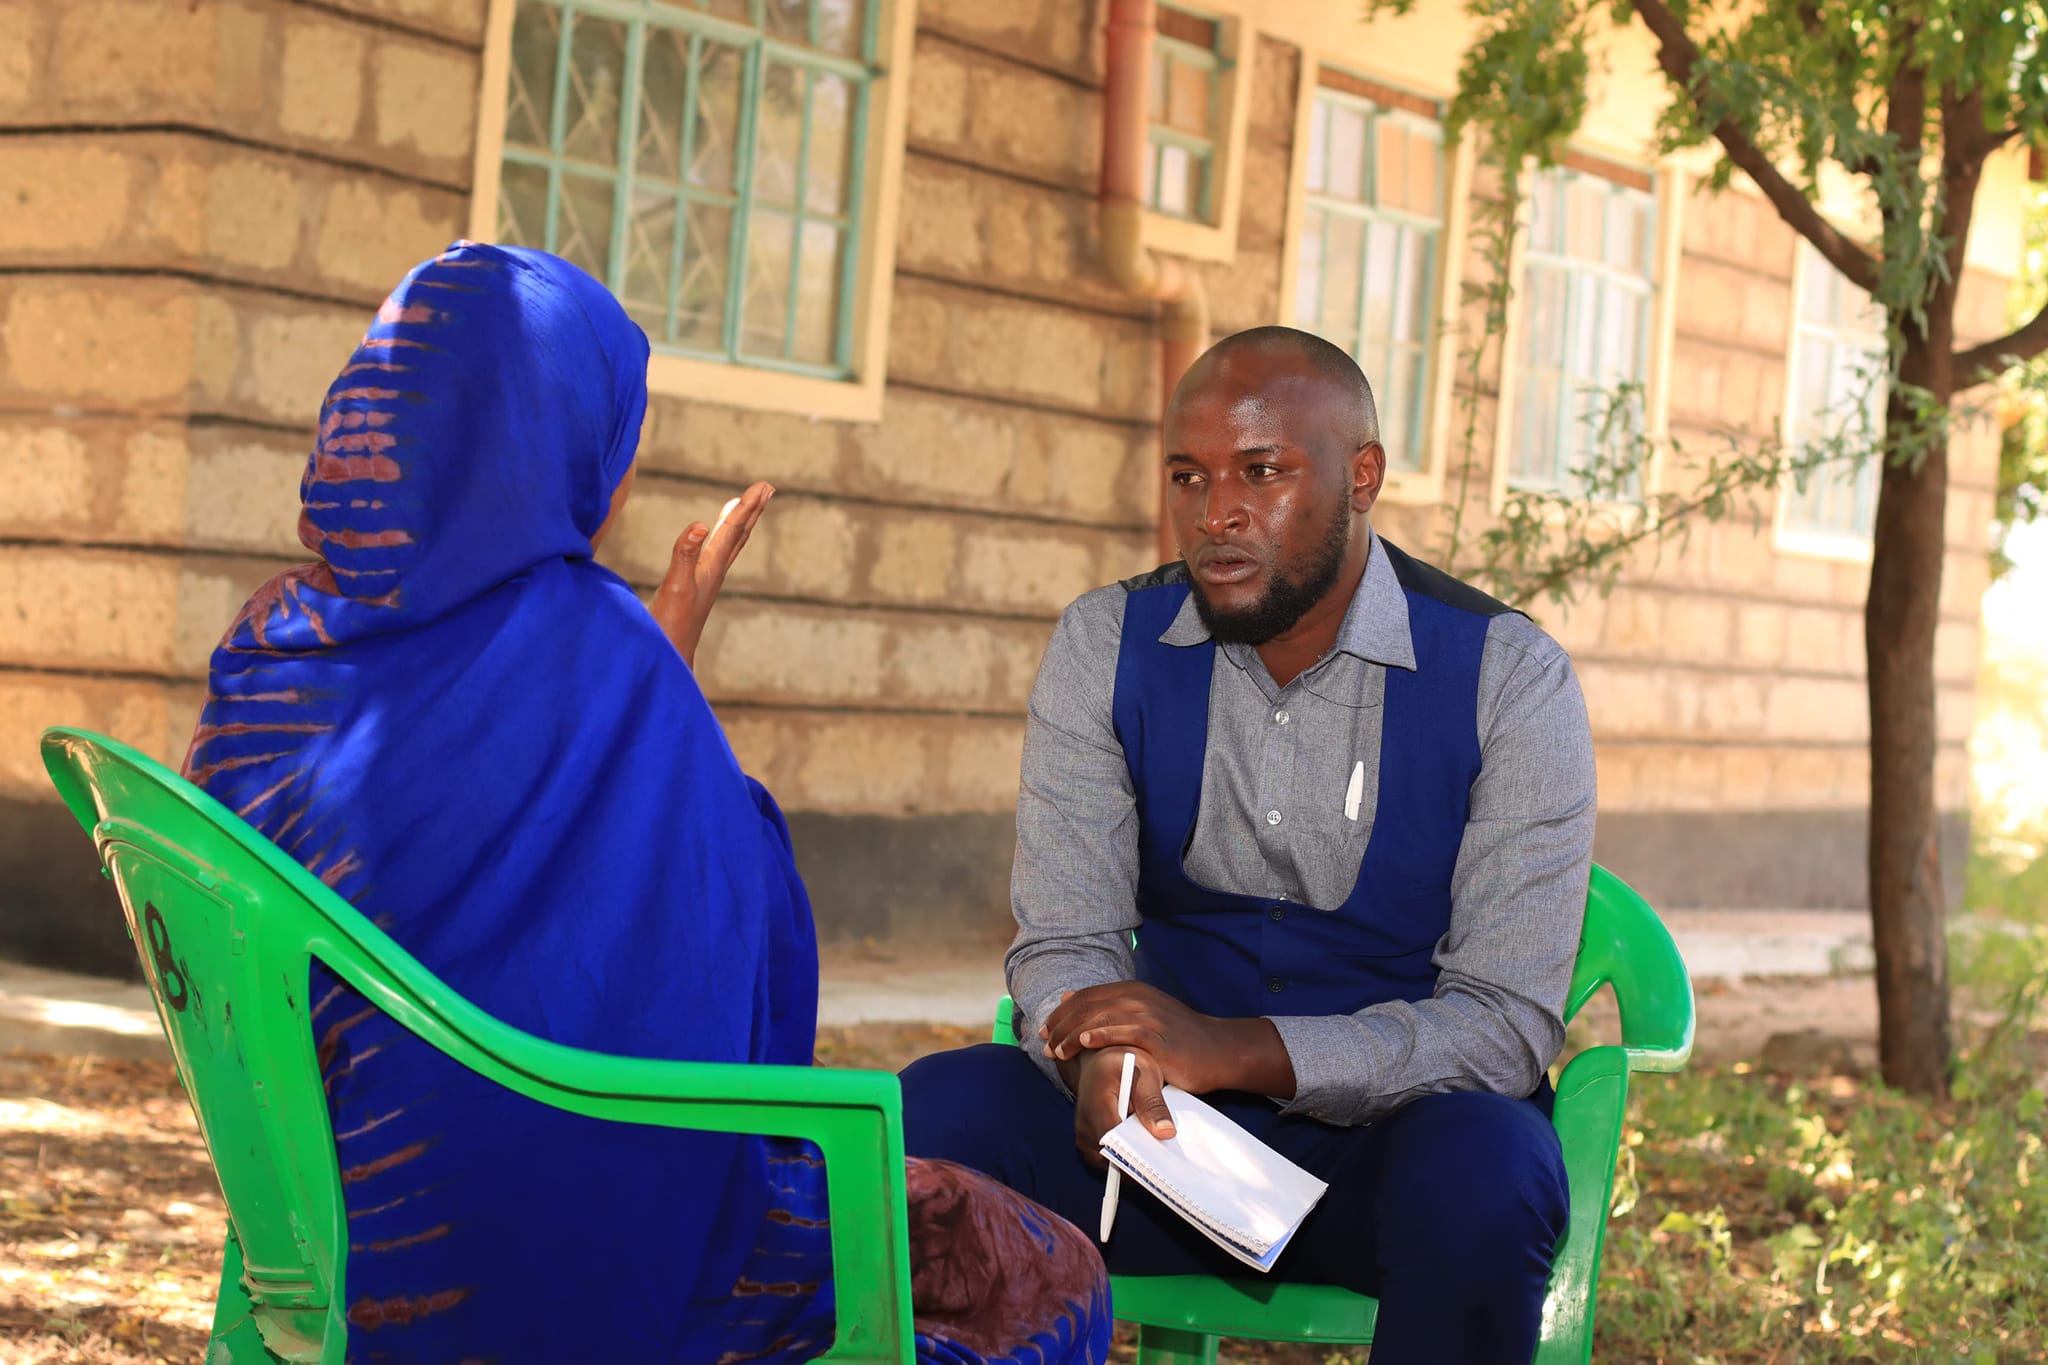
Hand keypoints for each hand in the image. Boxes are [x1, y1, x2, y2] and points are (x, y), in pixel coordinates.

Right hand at [649, 481, 772, 669]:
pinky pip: (714, 555)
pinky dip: (718, 540)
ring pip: (729, 545)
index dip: (746, 506)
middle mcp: (713, 572)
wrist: (670, 657)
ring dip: (739, 523)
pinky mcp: (695, 588)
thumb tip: (699, 524)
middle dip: (751, 510)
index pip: (733, 531)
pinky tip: (711, 538)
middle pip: (739, 535)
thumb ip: (685, 554)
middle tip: (767, 488)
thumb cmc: (671, 625)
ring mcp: (706, 581)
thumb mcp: (676, 585)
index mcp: (711, 567)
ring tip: (745, 506)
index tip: (763, 486)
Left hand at [1044, 981, 1295, 1099]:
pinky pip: (1123, 1032)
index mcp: (1132, 990)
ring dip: (1073, 1035)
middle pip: (1087, 1006)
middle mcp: (1137, 997)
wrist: (1218, 1050)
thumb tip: (1068, 995)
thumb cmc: (1178, 1038)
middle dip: (1061, 1025)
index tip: (1044, 1030)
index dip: (1061, 1012)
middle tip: (1045, 1044)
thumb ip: (1108, 1006)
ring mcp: (1148, 1015)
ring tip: (1056, 1051)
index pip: (1085, 996)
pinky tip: (1085, 1042)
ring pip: (1100, 1018)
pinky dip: (1101, 1034)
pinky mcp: (1157, 1036)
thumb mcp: (1142, 1014)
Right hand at [1071, 1046, 1173, 1167]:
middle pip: (1112, 1160)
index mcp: (1096, 1105)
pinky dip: (1126, 1158)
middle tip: (1167, 1167)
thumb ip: (1153, 1103)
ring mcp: (1084, 1136)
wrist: (1100, 1058)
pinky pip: (1108, 1160)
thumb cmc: (1123, 1061)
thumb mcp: (1145, 1072)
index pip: (1115, 1144)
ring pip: (1110, 1164)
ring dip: (1133, 1162)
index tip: (1160, 1168)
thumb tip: (1166, 1133)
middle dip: (1139, 1165)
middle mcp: (1084, 1125)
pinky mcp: (1088, 1143)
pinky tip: (1145, 1150)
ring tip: (1158, 1157)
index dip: (1137, 1160)